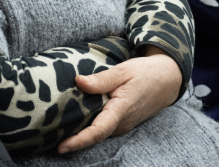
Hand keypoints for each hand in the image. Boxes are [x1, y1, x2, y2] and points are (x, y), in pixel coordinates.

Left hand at [57, 46, 180, 153]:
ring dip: (81, 133)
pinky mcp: (123, 122)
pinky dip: (90, 127)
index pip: (98, 131)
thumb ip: (100, 80)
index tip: (62, 146)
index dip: (79, 141)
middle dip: (74, 139)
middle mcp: (122, 122)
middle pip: (95, 135)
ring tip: (57, 130)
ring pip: (99, 133)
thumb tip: (78, 81)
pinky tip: (76, 120)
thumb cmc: (145, 73)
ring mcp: (123, 124)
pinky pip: (104, 128)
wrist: (168, 79)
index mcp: (121, 110)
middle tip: (50, 137)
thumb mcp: (122, 71)